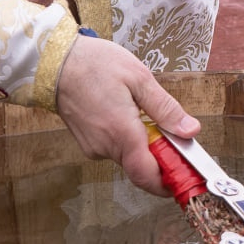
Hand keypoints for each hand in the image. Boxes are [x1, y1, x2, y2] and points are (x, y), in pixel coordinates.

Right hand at [57, 35, 199, 194]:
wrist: (53, 61)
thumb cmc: (94, 64)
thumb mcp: (139, 78)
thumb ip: (165, 108)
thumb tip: (190, 130)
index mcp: (122, 133)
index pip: (148, 176)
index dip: (169, 181)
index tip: (186, 172)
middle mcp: (105, 147)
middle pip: (141, 167)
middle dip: (160, 156)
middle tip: (171, 133)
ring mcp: (93, 147)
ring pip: (127, 157)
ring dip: (142, 144)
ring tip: (142, 112)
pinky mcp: (87, 142)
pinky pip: (113, 149)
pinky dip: (126, 139)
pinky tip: (125, 113)